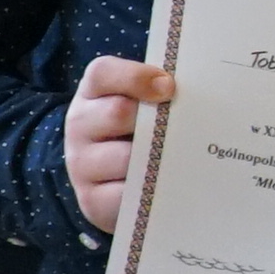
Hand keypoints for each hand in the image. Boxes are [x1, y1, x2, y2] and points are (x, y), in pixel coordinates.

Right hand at [62, 57, 170, 230]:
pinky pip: (124, 194)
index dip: (136, 77)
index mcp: (94, 92)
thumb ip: (161, 92)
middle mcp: (80, 124)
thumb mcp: (145, 103)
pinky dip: (148, 191)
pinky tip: (164, 186)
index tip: (169, 87)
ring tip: (177, 161)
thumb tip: (194, 96)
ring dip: (155, 159)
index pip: (103, 73)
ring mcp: (81, 163)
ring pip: (124, 157)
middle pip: (117, 113)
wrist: (114, 181)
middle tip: (180, 130)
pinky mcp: (91, 199)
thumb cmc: (140, 131)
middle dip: (154, 121)